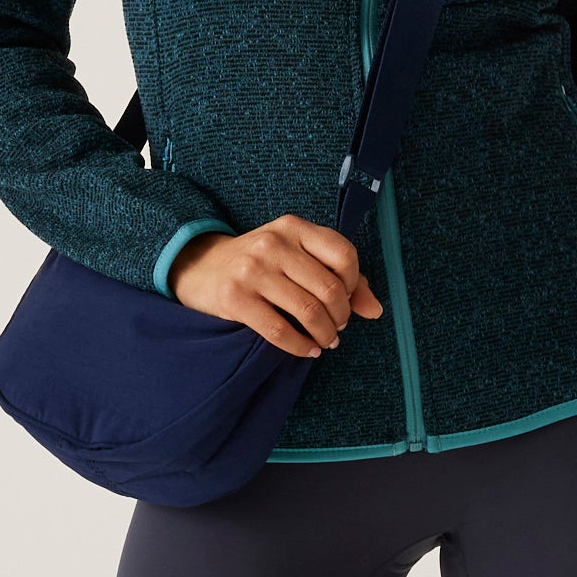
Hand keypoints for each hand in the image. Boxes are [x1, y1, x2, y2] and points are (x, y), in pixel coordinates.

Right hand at [171, 216, 384, 357]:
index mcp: (293, 227)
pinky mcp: (236, 298)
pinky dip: (301, 346)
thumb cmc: (259, 263)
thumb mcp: (295, 256)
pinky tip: (308, 349)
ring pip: (308, 311)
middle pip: (330, 288)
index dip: (354, 284)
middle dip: (342, 316)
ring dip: (326, 334)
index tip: (347, 299)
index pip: (344, 254)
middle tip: (338, 327)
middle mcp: (274, 244)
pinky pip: (280, 330)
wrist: (201, 267)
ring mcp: (253, 270)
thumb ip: (338, 276)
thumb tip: (375, 310)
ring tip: (327, 340)